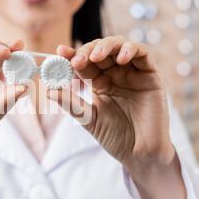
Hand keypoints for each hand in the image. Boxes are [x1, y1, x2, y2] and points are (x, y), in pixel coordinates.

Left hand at [48, 36, 174, 177]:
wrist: (140, 154)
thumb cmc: (115, 137)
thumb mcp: (88, 119)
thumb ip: (71, 103)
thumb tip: (48, 90)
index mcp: (99, 82)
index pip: (84, 62)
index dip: (72, 55)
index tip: (60, 52)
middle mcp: (115, 74)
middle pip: (100, 50)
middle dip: (87, 50)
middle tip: (76, 59)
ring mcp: (132, 73)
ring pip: (119, 45)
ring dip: (106, 46)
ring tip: (95, 57)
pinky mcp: (150, 75)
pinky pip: (143, 53)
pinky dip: (130, 50)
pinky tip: (120, 59)